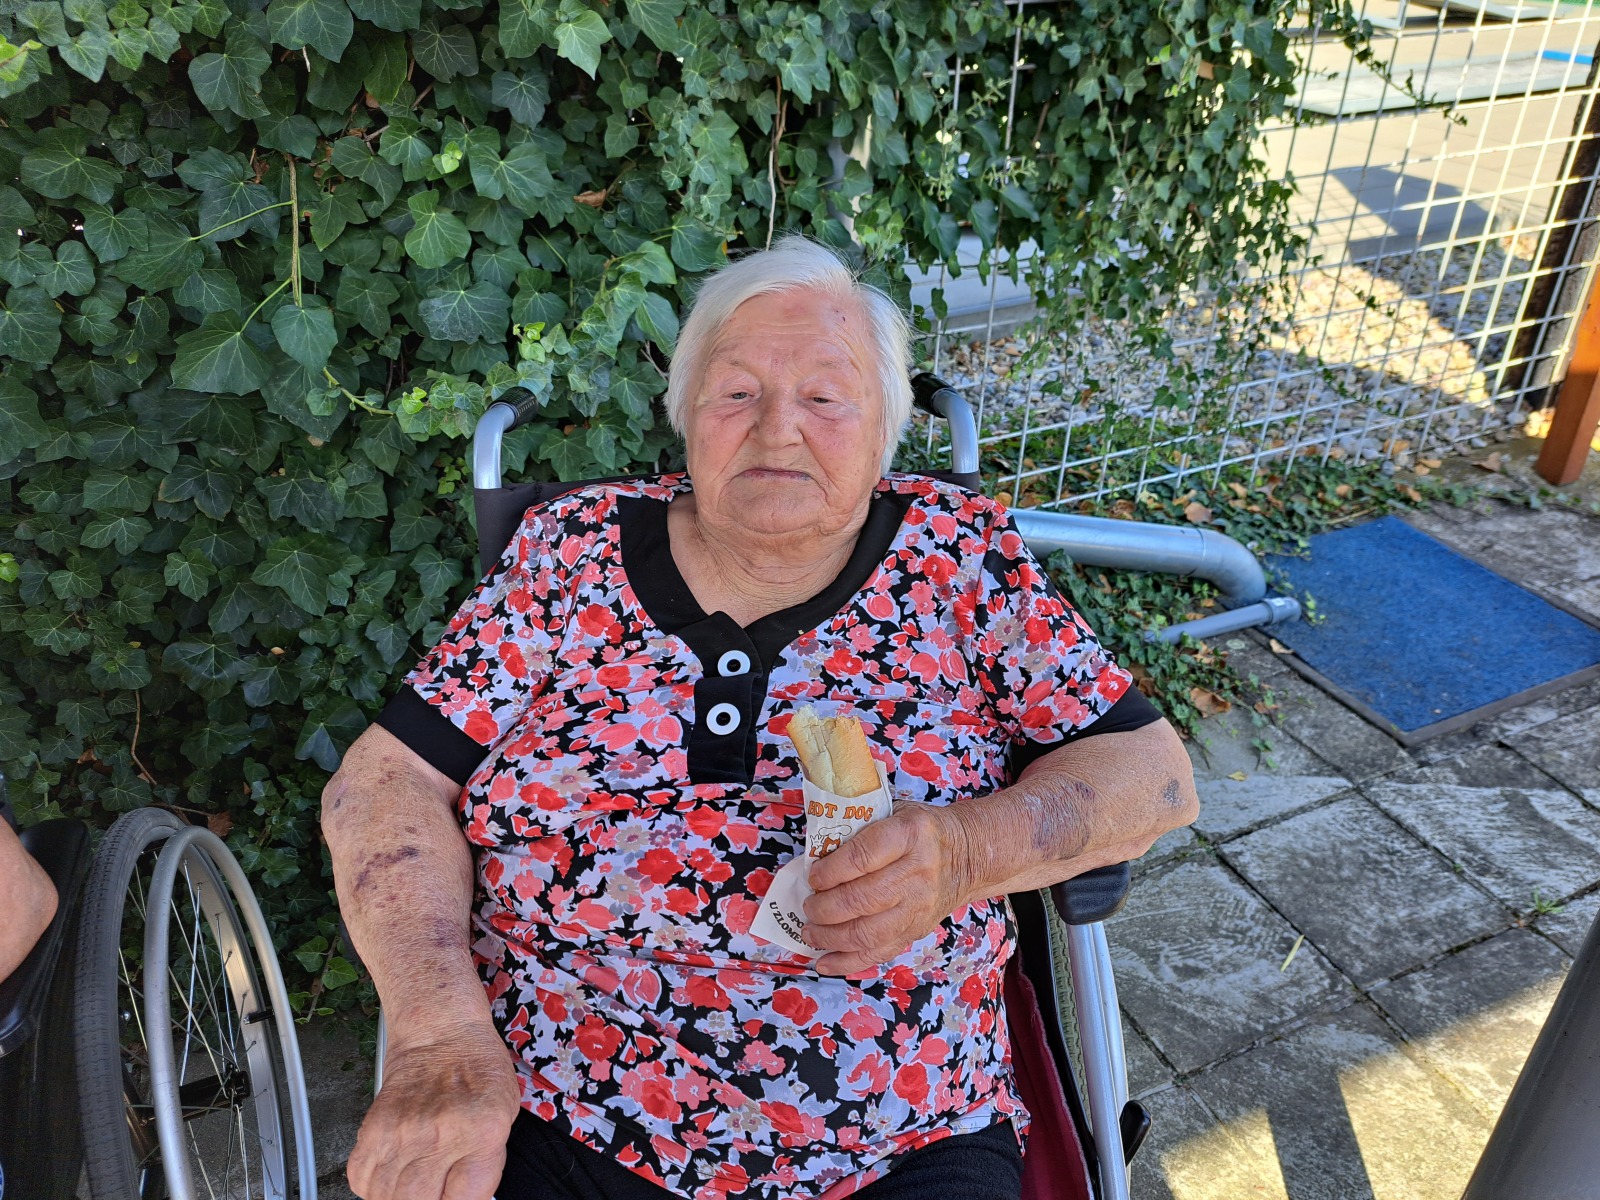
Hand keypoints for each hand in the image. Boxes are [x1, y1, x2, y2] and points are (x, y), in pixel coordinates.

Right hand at [347, 1019, 520, 1199]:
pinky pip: (361, 1177)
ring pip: (387, 1196)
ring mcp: (402, 1132)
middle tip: (434, 1189)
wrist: (440, 1031)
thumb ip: (488, 1161)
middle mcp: (440, 1134)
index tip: (456, 1193)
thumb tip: (469, 1197)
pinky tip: (392, 1173)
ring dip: (399, 1195)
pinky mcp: (374, 1127)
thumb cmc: (477, 1067)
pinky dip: (374, 1185)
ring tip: (413, 1182)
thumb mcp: (505, 1112)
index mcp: (482, 1130)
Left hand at [802, 801, 977, 976]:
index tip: (813, 877)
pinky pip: (879, 952)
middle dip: (825, 908)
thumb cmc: (921, 831)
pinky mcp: (916, 931)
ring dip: (831, 937)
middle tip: (808, 906)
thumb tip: (814, 850)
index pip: (862, 857)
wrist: (967, 856)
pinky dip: (848, 962)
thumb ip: (859, 826)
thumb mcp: (895, 812)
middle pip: (862, 899)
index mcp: (909, 835)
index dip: (831, 871)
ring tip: (810, 931)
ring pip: (868, 932)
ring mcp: (919, 906)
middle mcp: (917, 872)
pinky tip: (824, 962)